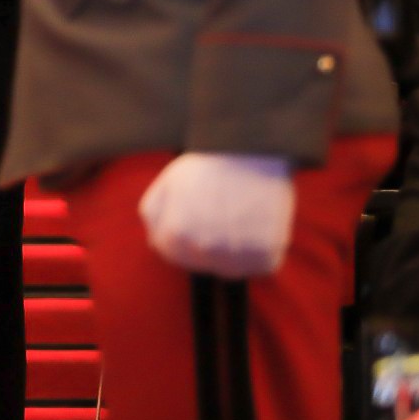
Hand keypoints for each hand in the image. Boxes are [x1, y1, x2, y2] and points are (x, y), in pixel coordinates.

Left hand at [139, 152, 294, 278]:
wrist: (248, 151)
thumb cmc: (205, 168)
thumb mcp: (164, 186)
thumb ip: (153, 217)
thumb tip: (157, 244)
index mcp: (175, 235)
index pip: (172, 254)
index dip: (183, 235)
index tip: (196, 215)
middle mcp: (204, 250)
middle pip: (201, 263)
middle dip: (205, 243)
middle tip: (218, 215)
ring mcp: (236, 255)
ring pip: (230, 268)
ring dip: (233, 251)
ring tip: (238, 219)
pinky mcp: (266, 255)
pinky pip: (261, 266)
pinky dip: (260, 252)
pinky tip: (257, 226)